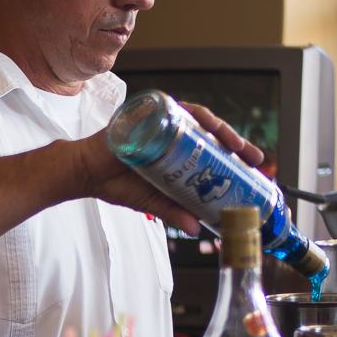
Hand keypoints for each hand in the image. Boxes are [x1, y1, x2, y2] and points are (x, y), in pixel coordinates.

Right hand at [69, 101, 267, 233]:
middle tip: (252, 156)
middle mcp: (170, 130)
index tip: (252, 167)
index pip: (210, 147)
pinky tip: (206, 124)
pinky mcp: (147, 111)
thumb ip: (174, 211)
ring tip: (234, 144)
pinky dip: (192, 114)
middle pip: (209, 131)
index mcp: (175, 148)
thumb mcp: (152, 201)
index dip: (233, 155)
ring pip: (197, 117)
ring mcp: (159, 119)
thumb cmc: (114, 182)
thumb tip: (197, 229)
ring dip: (219, 128)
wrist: (84, 173)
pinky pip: (174, 108)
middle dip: (235, 142)